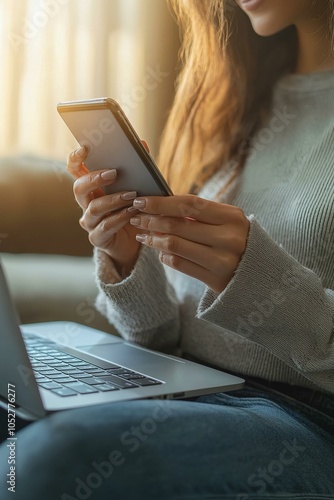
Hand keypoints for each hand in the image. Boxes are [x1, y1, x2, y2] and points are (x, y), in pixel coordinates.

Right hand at [67, 146, 143, 277]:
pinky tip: (133, 212)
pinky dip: (120, 217)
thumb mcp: (137, 188)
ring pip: (94, 208)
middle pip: (79, 187)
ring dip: (113, 199)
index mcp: (92, 187)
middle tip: (114, 173)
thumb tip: (141, 144)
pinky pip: (105, 226)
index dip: (76, 158)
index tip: (85, 148)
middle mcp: (86, 203)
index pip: (75, 169)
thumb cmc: (134, 210)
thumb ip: (138, 168)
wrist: (135, 243)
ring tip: (132, 195)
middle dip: (95, 178)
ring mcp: (90, 222)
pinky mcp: (98, 238)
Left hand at [129, 195, 249, 293]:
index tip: (141, 200)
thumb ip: (199, 214)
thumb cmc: (238, 241)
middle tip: (136, 218)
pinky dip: (165, 257)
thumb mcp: (227, 222)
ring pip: (174, 245)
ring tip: (142, 235)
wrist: (261, 276)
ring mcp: (223, 260)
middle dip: (151, 220)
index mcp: (232, 217)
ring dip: (153, 239)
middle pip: (178, 225)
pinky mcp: (215, 279)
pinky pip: (180, 264)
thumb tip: (160, 205)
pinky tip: (160, 252)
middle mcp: (229, 237)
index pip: (189, 204)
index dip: (161, 202)